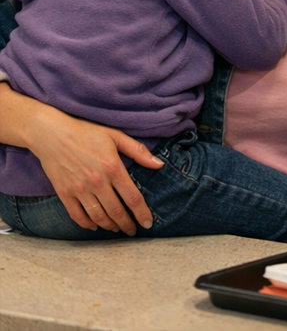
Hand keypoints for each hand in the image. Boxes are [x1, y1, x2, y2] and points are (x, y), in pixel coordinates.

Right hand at [27, 104, 161, 234]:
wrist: (53, 134)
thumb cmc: (87, 132)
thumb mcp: (116, 136)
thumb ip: (138, 151)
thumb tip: (159, 164)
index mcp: (113, 168)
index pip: (132, 197)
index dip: (142, 212)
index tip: (148, 223)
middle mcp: (97, 182)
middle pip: (116, 211)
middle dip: (127, 224)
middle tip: (133, 230)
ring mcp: (79, 189)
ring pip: (98, 216)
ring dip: (109, 226)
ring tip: (117, 229)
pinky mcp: (64, 194)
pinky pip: (77, 215)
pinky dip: (87, 224)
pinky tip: (95, 226)